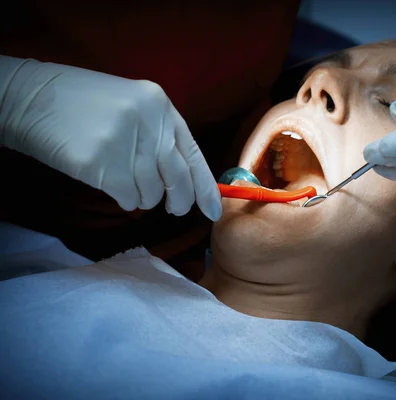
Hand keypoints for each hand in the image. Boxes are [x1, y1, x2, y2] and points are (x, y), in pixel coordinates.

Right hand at [0, 57, 221, 219]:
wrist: (31, 98)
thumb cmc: (82, 107)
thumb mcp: (132, 107)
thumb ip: (159, 136)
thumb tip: (185, 182)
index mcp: (159, 104)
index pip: (192, 153)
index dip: (205, 186)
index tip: (213, 210)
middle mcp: (149, 119)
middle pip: (178, 178)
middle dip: (179, 201)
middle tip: (174, 209)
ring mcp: (125, 139)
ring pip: (152, 192)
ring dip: (141, 197)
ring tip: (124, 181)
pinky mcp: (103, 161)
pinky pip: (128, 197)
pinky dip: (123, 198)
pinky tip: (110, 184)